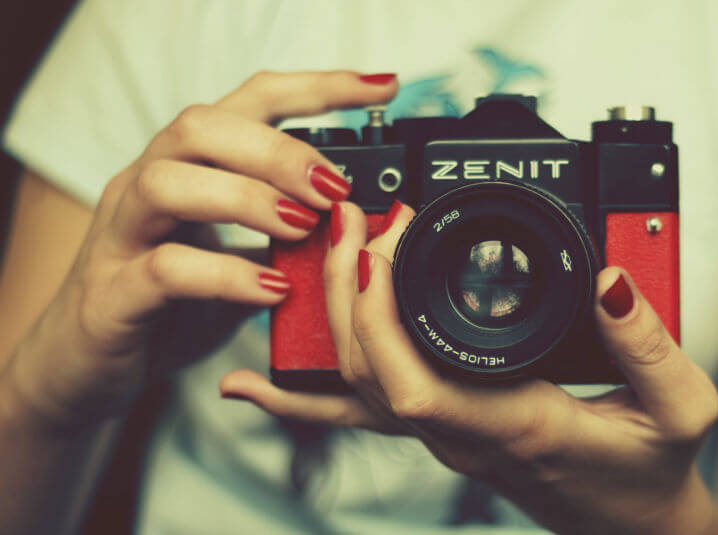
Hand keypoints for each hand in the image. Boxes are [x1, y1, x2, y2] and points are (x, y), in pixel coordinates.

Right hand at [3, 71, 398, 429]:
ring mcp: (121, 238)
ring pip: (169, 183)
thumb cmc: (165, 304)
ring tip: (302, 227)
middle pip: (201, 128)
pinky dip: (226, 275)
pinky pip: (165, 270)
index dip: (316, 88)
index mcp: (185, 169)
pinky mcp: (111, 295)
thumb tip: (352, 223)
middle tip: (334, 187)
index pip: (248, 102)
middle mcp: (146, 187)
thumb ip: (281, 236)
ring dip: (248, 198)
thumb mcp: (233, 257)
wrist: (85, 365)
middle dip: (278, 150)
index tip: (381, 90)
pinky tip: (271, 288)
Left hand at [221, 202, 717, 534]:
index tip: (378, 251)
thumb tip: (609, 279)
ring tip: (325, 247)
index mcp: (514, 426)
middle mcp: (461, 433)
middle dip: (346, 290)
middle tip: (354, 219)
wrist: (628, 520)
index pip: (417, 388)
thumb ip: (651, 346)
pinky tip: (255, 385)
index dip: (380, 322)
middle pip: (368, 374)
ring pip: (353, 389)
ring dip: (330, 314)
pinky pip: (359, 410)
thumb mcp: (679, 411)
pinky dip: (302, 397)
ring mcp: (443, 432)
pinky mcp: (441, 422)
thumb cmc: (648, 473)